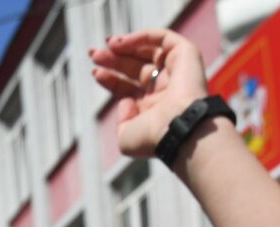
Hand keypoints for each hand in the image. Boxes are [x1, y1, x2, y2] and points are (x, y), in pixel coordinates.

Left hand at [89, 30, 209, 157]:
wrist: (177, 128)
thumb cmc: (152, 137)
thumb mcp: (126, 136)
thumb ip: (121, 119)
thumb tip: (124, 100)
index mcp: (152, 107)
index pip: (127, 87)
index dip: (110, 78)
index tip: (94, 71)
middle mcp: (165, 88)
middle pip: (135, 66)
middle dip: (114, 59)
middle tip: (93, 54)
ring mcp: (176, 70)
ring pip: (149, 50)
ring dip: (125, 45)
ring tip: (106, 46)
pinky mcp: (186, 55)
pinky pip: (163, 37)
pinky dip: (141, 36)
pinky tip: (121, 43)